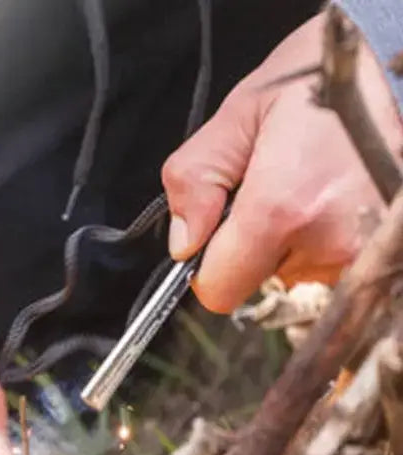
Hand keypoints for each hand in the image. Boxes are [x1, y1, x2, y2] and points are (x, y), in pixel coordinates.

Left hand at [162, 13, 402, 313]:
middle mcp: (329, 242)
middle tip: (281, 186)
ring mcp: (365, 250)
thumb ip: (196, 179)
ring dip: (298, 242)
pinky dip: (330, 241)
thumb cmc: (322, 75)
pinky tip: (339, 196)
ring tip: (317, 184)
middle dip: (258, 245)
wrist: (401, 56)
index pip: (220, 290)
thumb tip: (183, 245)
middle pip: (261, 281)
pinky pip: (336, 267)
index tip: (221, 231)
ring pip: (300, 276)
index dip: (210, 266)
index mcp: (283, 209)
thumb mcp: (240, 112)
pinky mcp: (386, 249)